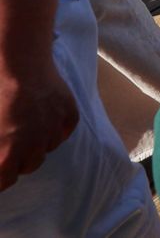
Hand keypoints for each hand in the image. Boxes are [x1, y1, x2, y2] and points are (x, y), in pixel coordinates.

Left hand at [0, 64, 78, 190]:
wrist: (18, 62)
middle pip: (28, 167)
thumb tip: (1, 148)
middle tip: (9, 142)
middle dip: (17, 159)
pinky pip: (63, 130)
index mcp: (8, 154)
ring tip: (26, 125)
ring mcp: (55, 130)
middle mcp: (35, 147)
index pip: (4, 182)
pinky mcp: (69, 114)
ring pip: (47, 148)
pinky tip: (43, 114)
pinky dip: (54, 128)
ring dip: (37, 143)